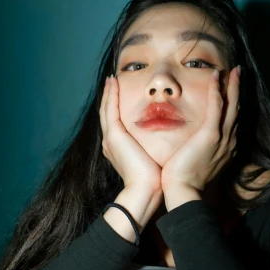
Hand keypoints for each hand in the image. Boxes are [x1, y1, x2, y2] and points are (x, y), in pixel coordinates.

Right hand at [99, 76, 162, 193]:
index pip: (115, 122)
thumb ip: (152, 147)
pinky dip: (110, 95)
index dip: (116, 107)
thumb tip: (163, 141)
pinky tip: (113, 81)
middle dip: (109, 97)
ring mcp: (110, 138)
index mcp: (118, 148)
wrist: (145, 190)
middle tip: (112, 81)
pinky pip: (110, 109)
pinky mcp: (114, 136)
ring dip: (108, 92)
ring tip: (111, 79)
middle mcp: (110, 142)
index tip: (120, 92)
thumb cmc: (153, 179)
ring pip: (106, 109)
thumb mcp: (152, 158)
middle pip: (107, 113)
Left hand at [161, 66, 240, 191]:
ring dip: (233, 85)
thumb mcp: (197, 163)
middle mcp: (229, 141)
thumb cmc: (184, 181)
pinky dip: (218, 89)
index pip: (232, 121)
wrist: (183, 192)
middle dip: (238, 91)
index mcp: (225, 148)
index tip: (232, 90)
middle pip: (237, 110)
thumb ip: (199, 152)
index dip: (234, 104)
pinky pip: (218, 106)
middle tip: (239, 73)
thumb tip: (192, 146)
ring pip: (232, 105)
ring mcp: (222, 137)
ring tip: (235, 70)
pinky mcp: (211, 134)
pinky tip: (216, 76)